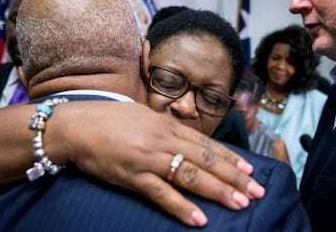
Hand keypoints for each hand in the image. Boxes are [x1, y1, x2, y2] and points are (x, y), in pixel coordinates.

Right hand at [49, 101, 264, 226]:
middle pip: (206, 160)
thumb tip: (188, 141)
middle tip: (257, 192)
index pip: (207, 144)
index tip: (250, 170)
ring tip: (240, 204)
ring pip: (190, 176)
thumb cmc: (112, 119)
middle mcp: (164, 140)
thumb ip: (169, 129)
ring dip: (217, 191)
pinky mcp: (133, 176)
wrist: (78, 125)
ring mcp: (149, 158)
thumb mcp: (146, 116)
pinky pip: (161, 194)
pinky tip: (199, 219)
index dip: (231, 158)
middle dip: (234, 177)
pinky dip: (181, 207)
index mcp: (169, 125)